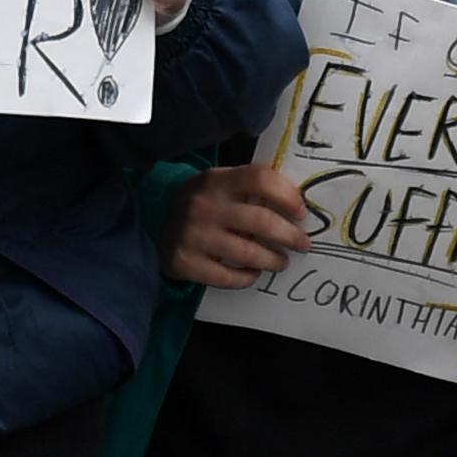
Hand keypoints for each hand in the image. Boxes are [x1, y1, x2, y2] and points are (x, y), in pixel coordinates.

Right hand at [163, 164, 309, 288]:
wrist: (154, 224)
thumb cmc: (201, 204)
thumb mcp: (218, 185)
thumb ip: (249, 188)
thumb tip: (296, 205)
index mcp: (216, 180)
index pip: (260, 179)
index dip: (287, 195)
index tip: (301, 212)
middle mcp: (205, 205)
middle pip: (261, 221)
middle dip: (290, 236)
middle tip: (302, 244)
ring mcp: (194, 235)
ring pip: (249, 253)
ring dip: (274, 260)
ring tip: (281, 261)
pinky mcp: (187, 262)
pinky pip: (229, 277)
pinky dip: (247, 277)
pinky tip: (253, 272)